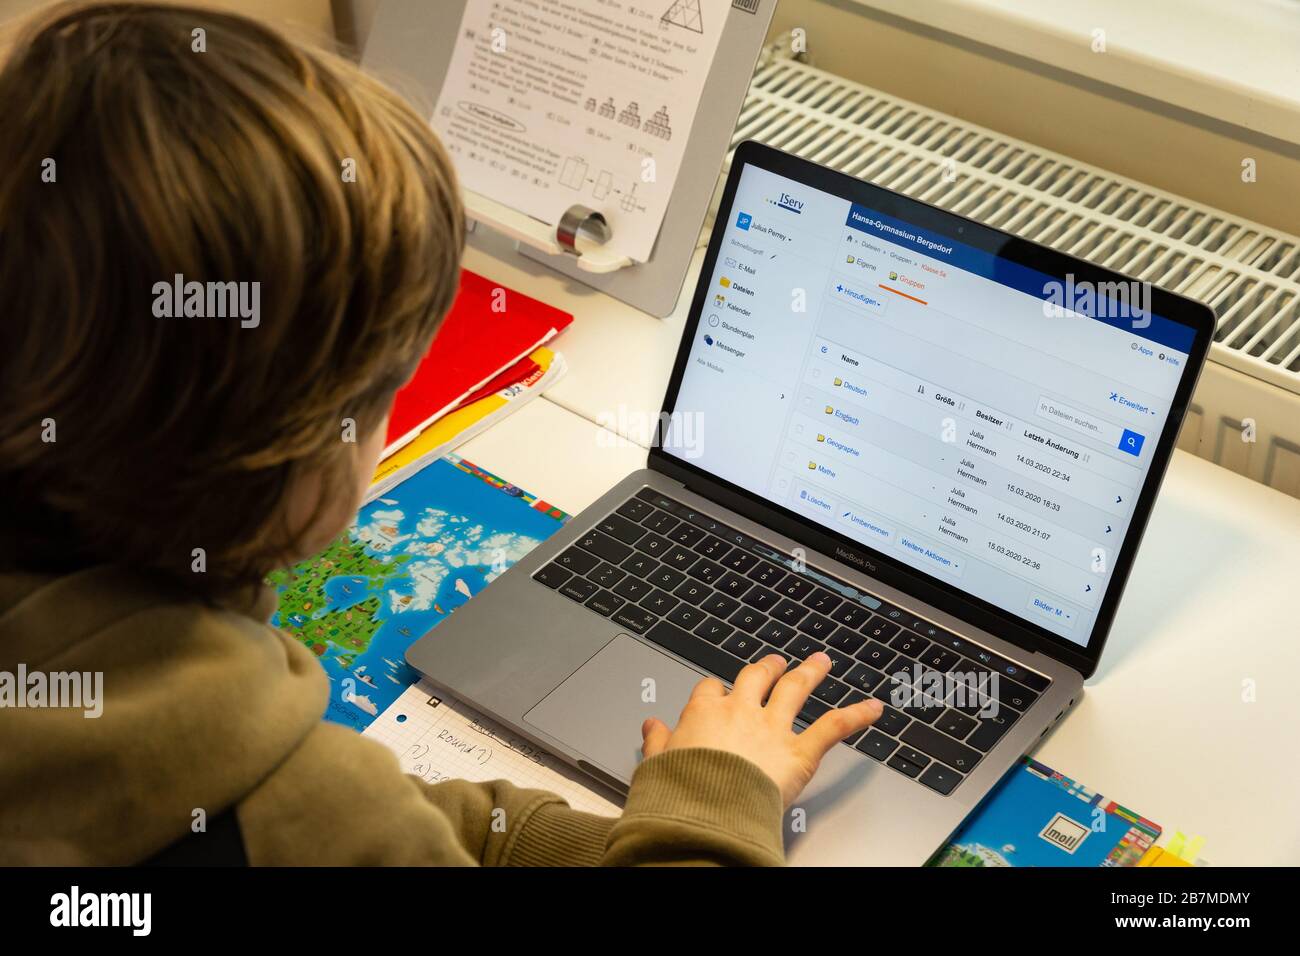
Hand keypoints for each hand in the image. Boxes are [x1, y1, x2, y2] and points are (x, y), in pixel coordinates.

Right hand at [641, 651, 883, 806]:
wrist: (705, 811)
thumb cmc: (680, 791)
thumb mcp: (656, 764)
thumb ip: (658, 742)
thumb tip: (652, 726)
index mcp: (704, 713)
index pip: (711, 690)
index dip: (718, 690)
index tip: (719, 692)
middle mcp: (741, 712)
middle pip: (756, 678)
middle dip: (767, 668)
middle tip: (775, 662)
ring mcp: (772, 728)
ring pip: (795, 689)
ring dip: (810, 673)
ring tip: (821, 662)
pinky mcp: (799, 752)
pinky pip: (833, 727)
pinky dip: (856, 716)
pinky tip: (873, 708)